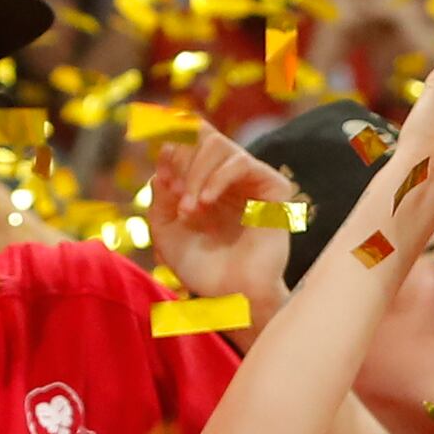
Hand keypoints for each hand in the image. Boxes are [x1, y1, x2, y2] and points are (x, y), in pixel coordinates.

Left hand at [146, 126, 301, 323]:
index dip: (169, 147)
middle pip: (201, 135)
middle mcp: (227, 175)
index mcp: (203, 179)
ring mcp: (250, 180)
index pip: (187, 138)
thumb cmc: (200, 268)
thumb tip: (164, 153)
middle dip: (181, 163)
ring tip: (190, 209)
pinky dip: (218, 178)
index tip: (163, 182)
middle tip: (176, 199)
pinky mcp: (272, 189)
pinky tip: (205, 203)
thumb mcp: (165, 228)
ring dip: (196, 174)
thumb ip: (161, 191)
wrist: (231, 297)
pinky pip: (242, 162)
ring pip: (219, 144)